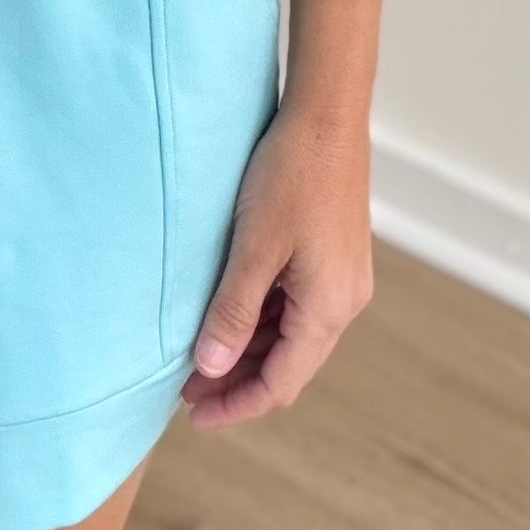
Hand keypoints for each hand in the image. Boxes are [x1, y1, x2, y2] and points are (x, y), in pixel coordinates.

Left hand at [179, 99, 375, 426]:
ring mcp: (341, 277)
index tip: (193, 417)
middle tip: (185, 388)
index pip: (280, 384)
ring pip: (291, 335)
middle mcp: (344, 301)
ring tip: (200, 354)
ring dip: (248, 349)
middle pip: (288, 364)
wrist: (327, 113)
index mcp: (328, 308)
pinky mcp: (334, 254)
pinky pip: (296, 305)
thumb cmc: (291, 173)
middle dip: (238, 380)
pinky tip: (229, 311)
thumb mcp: (254, 246)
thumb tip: (210, 369)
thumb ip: (232, 311)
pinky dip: (262, 318)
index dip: (236, 405)